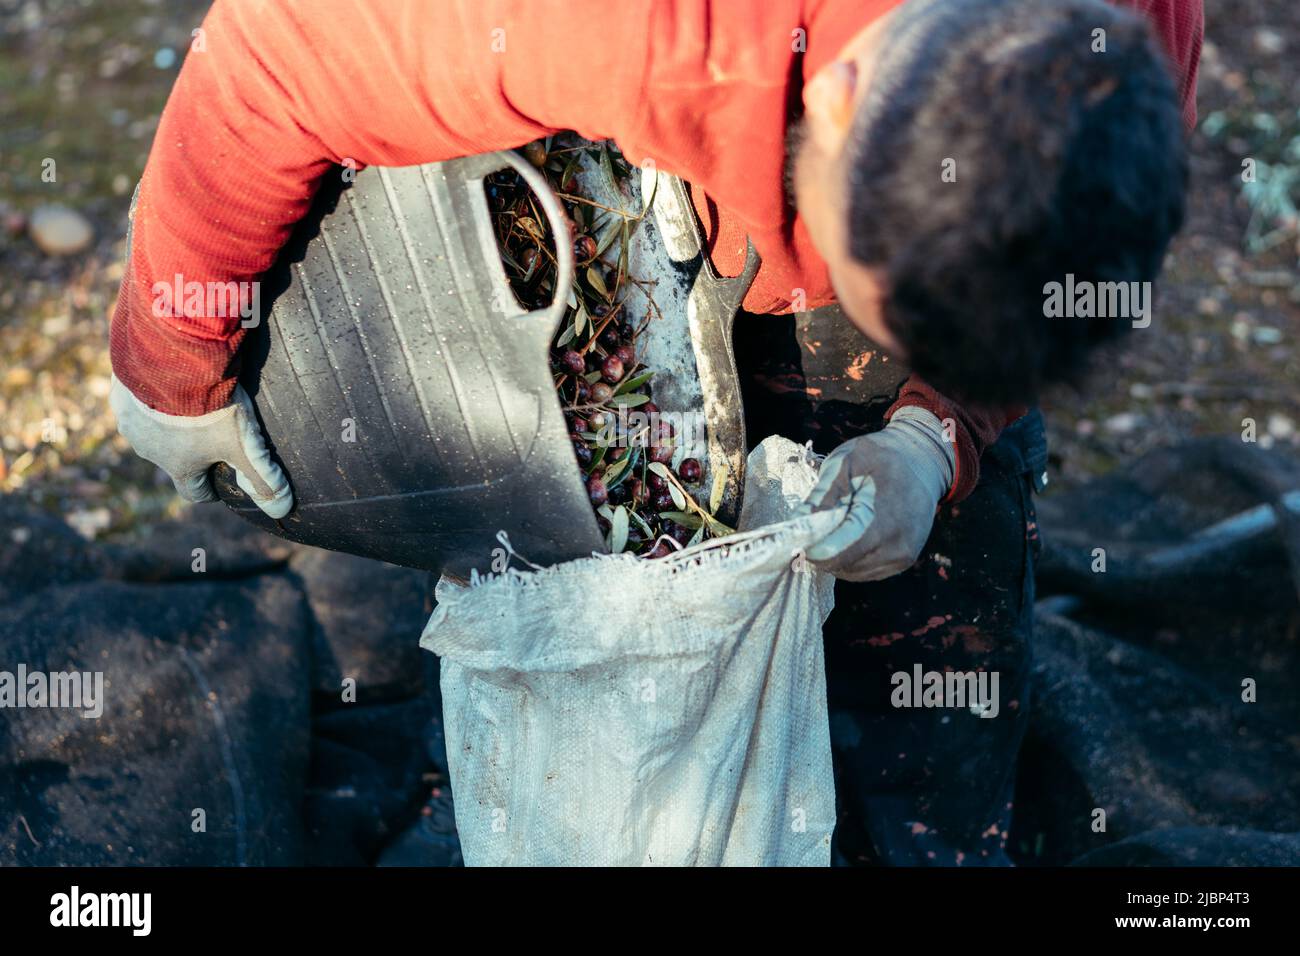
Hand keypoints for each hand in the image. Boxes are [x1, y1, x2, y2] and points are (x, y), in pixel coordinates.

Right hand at [110, 376, 293, 518]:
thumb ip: (263, 478)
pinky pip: (138, 394)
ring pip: (152, 425)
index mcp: (176, 465)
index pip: (193, 491)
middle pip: (173, 456)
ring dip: (170, 418)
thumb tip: (281, 511)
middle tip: (215, 429)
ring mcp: (129, 417)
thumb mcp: (244, 444)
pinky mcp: (120, 388)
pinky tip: (172, 376)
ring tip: (193, 399)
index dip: (211, 489)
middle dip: (193, 448)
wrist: (170, 357)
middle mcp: (146, 448)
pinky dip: (154, 391)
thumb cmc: (208, 407)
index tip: (223, 480)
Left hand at [796, 407, 953, 581]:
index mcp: (883, 521)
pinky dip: (850, 558)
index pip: (836, 554)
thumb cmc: (881, 457)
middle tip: (815, 525)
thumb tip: (796, 526)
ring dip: (835, 555)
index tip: (796, 535)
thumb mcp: (846, 462)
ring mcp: (902, 557)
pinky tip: (850, 534)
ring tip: (837, 525)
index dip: (811, 548)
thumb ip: (821, 496)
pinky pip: (864, 571)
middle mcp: (897, 547)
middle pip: (841, 566)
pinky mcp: (902, 562)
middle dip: (821, 550)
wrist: (923, 462)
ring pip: (850, 572)